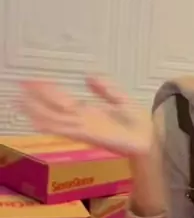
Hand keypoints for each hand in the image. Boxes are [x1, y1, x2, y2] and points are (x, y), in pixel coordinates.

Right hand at [19, 77, 152, 157]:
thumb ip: (106, 89)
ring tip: (21, 102)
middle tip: (20, 87)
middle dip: (37, 98)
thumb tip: (88, 75)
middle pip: (54, 108)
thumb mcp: (121, 100)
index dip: (47, 91)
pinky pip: (67, 130)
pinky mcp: (90, 136)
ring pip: (55, 119)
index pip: (62, 100)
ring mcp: (84, 129)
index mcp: (89, 112)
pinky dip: (53, 126)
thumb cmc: (137, 125)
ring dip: (38, 111)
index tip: (32, 81)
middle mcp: (82, 120)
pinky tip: (39, 122)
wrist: (149, 141)